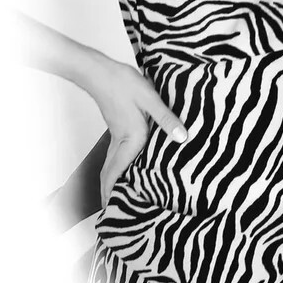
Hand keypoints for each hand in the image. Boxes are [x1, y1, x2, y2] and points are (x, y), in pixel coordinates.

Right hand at [90, 56, 186, 206]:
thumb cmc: (122, 82)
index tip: (113, 210)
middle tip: (113, 211)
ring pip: (111, 165)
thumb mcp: (149, 98)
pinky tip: (126, 169)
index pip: (118, 172)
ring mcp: (117, 136)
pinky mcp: (117, 129)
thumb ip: (166, 119)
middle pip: (111, 173)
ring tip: (118, 196)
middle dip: (110, 193)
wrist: (100, 71)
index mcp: (131, 138)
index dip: (114, 192)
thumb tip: (182, 138)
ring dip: (113, 182)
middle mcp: (121, 141)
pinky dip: (116, 168)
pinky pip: (115, 156)